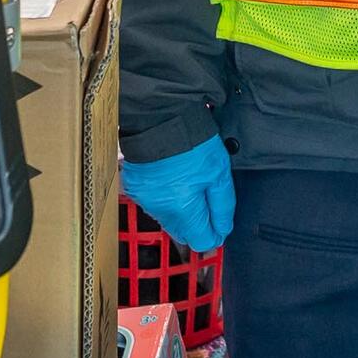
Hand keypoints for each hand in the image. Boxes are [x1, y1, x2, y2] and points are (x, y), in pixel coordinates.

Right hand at [121, 135, 234, 253]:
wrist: (161, 117)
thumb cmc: (193, 143)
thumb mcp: (219, 173)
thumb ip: (222, 206)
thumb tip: (223, 231)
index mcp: (183, 209)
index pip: (201, 240)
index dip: (214, 232)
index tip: (219, 221)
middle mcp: (161, 210)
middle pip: (183, 231)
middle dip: (197, 221)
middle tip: (206, 194)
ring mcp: (144, 199)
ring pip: (168, 217)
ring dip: (180, 208)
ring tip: (188, 180)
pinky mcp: (134, 187)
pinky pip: (153, 202)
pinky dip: (164, 195)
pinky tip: (172, 175)